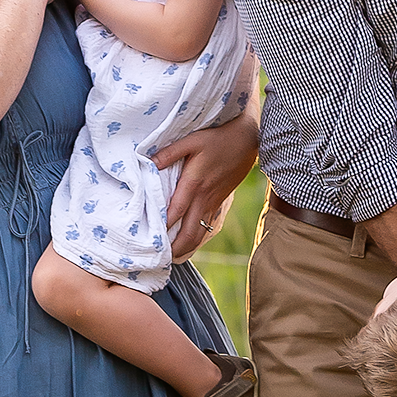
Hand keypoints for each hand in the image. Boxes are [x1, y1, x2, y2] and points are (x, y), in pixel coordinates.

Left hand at [153, 112, 260, 260]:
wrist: (247, 140)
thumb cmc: (217, 137)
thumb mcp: (192, 140)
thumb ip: (170, 153)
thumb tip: (149, 162)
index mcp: (194, 183)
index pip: (177, 212)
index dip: (164, 227)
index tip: (151, 240)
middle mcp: (204, 198)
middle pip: (190, 232)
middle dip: (175, 249)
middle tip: (159, 259)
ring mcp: (214, 202)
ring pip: (200, 234)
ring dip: (187, 248)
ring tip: (171, 258)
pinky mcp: (220, 202)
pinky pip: (208, 227)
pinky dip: (198, 239)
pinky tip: (189, 245)